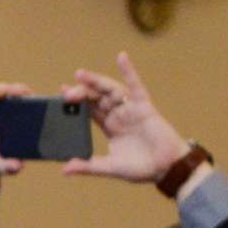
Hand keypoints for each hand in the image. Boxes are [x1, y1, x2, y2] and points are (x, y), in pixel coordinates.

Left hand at [61, 53, 193, 184]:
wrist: (166, 168)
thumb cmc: (140, 168)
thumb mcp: (110, 167)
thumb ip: (88, 167)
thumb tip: (64, 169)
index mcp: (109, 126)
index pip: (88, 110)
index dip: (76, 102)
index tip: (60, 94)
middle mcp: (118, 114)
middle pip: (96, 97)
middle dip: (81, 92)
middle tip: (66, 91)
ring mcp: (130, 108)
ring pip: (110, 90)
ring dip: (95, 80)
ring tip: (80, 74)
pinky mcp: (144, 106)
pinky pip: (135, 85)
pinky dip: (129, 71)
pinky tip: (121, 57)